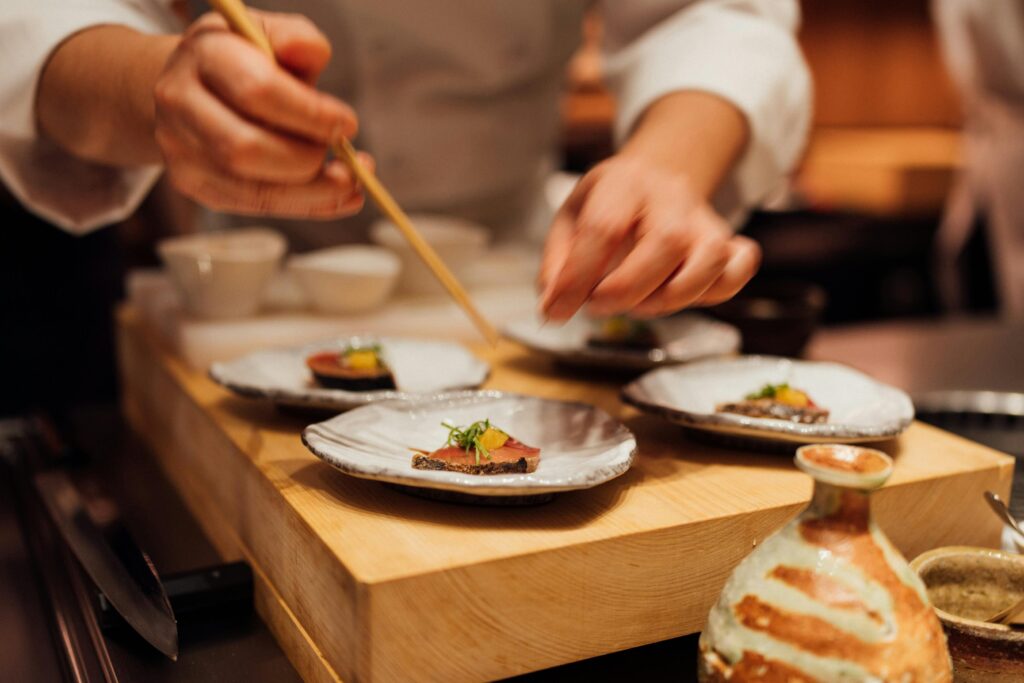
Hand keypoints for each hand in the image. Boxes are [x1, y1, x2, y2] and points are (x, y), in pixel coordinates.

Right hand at [154, 11, 369, 216]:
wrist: (189, 84)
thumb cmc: (242, 59)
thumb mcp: (267, 33)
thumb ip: (296, 38)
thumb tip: (314, 53)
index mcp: (203, 54)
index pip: (257, 90)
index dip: (310, 113)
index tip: (348, 123)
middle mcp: (180, 103)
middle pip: (246, 148)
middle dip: (307, 158)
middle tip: (341, 151)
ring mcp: (181, 150)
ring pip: (252, 189)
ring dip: (314, 191)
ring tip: (350, 181)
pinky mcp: (195, 185)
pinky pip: (256, 206)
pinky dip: (307, 205)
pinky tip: (338, 197)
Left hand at [538, 155, 760, 320]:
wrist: (658, 175)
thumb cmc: (609, 205)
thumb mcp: (570, 220)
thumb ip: (557, 264)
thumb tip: (554, 307)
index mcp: (623, 182)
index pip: (604, 229)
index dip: (578, 277)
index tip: (559, 309)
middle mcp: (671, 195)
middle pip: (665, 241)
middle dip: (627, 289)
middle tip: (598, 305)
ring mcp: (704, 219)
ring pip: (709, 259)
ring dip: (672, 297)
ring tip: (639, 304)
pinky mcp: (727, 242)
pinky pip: (738, 270)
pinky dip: (716, 291)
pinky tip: (681, 293)